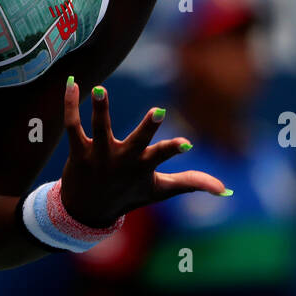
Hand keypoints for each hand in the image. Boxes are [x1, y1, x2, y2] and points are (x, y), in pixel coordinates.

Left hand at [58, 77, 227, 228]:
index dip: (173, 150)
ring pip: (99, 129)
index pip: (162, 157)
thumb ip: (191, 183)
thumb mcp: (160, 191)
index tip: (186, 143)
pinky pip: (72, 125)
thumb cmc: (128, 196)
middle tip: (157, 112)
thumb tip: (225, 190)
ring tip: (100, 89)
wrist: (86, 211)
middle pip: (136, 142)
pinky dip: (71, 105)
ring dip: (100, 109)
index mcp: (142, 167)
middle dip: (147, 129)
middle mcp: (121, 161)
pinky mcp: (77, 150)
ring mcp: (97, 156)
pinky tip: (72, 84)